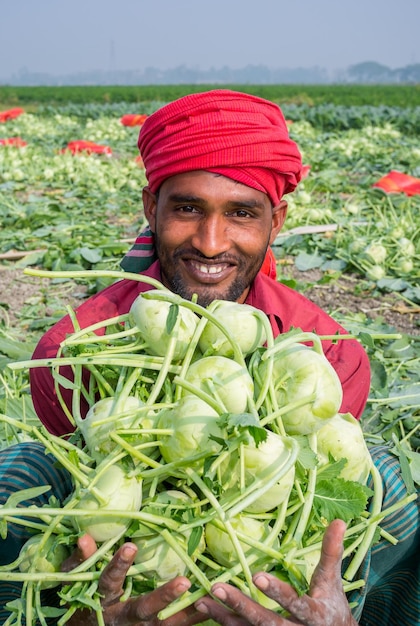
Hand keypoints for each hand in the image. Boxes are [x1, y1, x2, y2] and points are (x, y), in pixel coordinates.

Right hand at [61, 534, 203, 625]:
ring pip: (163, 625)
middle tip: (184, 582)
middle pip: (142, 609)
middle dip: (163, 597)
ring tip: (206, 598)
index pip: (109, 581)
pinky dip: (191, 621)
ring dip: (185, 613)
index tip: (131, 546)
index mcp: (103, 601)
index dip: (119, 565)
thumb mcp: (73, 580)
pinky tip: (210, 609)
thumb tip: (85, 536)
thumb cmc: (80, 600)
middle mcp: (121, 619)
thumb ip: (81, 560)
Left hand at [194, 519, 358, 625]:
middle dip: (242, 606)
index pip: (295, 603)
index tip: (257, 577)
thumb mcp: (332, 580)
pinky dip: (224, 623)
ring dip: (225, 617)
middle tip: (218, 588)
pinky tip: (205, 611)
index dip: (277, 592)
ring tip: (203, 600)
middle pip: (266, 622)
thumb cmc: (331, 604)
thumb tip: (339, 521)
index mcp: (314, 614)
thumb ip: (332, 552)